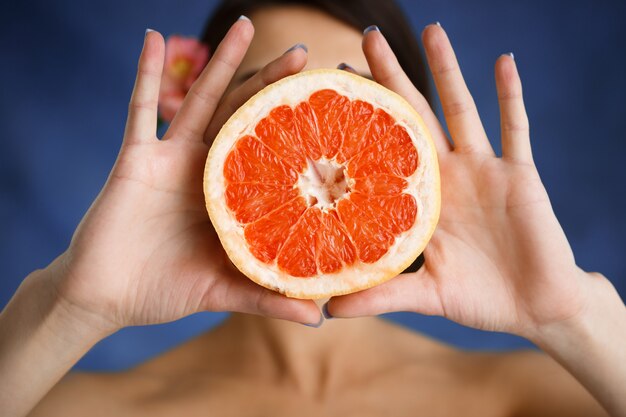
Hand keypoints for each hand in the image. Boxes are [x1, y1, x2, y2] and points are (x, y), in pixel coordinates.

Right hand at [49, 19, 320, 332]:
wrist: (105, 296)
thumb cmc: (163, 291)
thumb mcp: (221, 292)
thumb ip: (266, 299)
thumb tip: (320, 317)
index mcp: (232, 196)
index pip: (273, 154)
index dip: (299, 131)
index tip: (332, 108)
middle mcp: (207, 170)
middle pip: (245, 117)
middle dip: (272, 84)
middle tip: (306, 54)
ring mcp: (172, 159)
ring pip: (201, 101)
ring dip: (221, 62)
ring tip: (246, 24)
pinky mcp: (135, 158)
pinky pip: (140, 109)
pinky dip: (145, 75)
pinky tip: (153, 37)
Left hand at [327, 24, 599, 337]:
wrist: (535, 307)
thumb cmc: (479, 299)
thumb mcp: (424, 296)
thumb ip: (381, 296)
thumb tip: (327, 311)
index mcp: (420, 200)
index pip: (382, 150)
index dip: (360, 121)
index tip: (331, 91)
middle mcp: (447, 176)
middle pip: (414, 116)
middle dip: (392, 78)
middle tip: (366, 37)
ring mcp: (483, 170)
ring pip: (462, 110)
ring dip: (447, 70)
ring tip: (431, 29)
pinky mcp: (519, 174)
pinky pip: (516, 128)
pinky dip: (511, 96)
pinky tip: (503, 61)